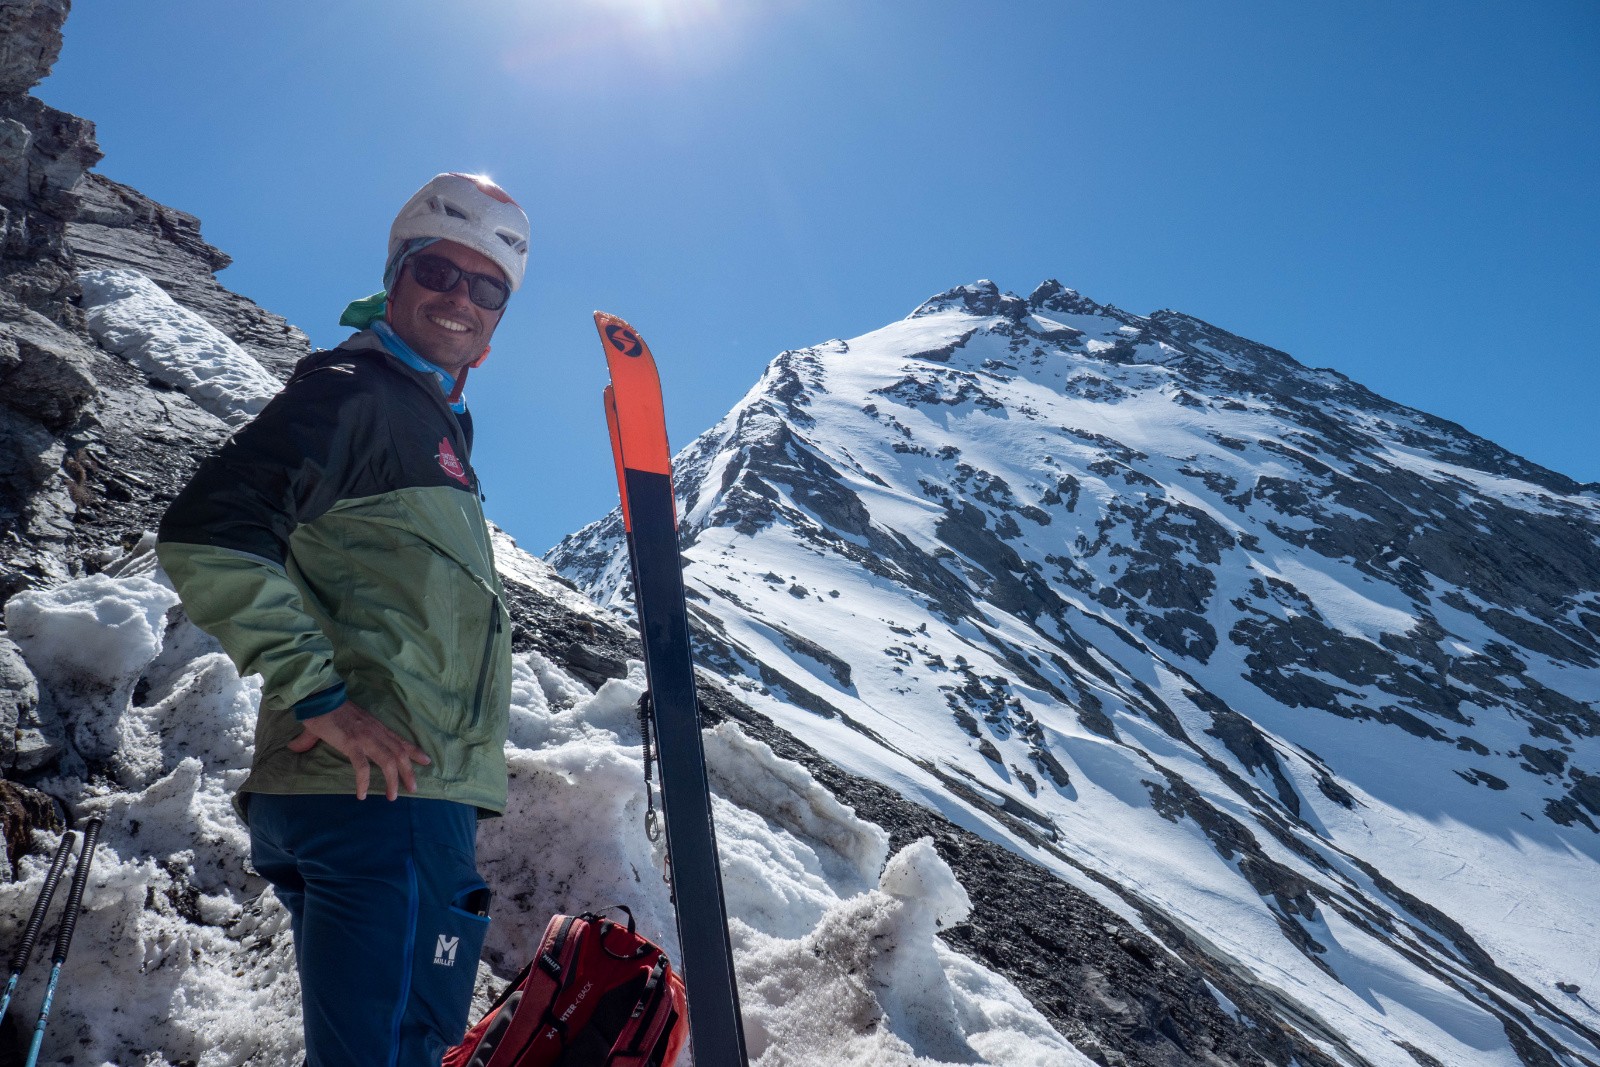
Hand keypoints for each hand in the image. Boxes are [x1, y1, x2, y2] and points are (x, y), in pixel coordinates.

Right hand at [286, 700, 431, 800]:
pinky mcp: (351, 743)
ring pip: (388, 761)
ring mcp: (365, 738)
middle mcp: (375, 732)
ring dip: (393, 780)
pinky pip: (362, 766)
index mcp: (375, 727)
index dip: (414, 751)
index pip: (400, 741)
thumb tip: (296, 747)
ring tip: (393, 796)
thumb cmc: (326, 710)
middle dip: (409, 772)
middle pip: (400, 754)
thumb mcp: (337, 724)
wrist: (318, 697)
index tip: (427, 761)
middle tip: (414, 788)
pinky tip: (362, 795)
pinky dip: (364, 781)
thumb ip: (328, 737)